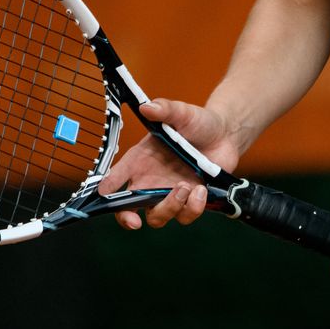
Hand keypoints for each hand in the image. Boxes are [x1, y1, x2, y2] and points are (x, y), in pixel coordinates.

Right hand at [98, 99, 240, 229]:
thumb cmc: (198, 122)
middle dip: (127, 218)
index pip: (115, 178)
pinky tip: (201, 190)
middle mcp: (150, 181)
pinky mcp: (189, 202)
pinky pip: (185, 216)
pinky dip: (193, 208)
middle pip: (128, 208)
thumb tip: (148, 107)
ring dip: (170, 207)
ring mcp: (169, 193)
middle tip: (134, 221)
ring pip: (158, 217)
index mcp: (140, 160)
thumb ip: (164, 109)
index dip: (106, 189)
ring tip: (185, 186)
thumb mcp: (181, 112)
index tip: (103, 195)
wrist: (225, 134)